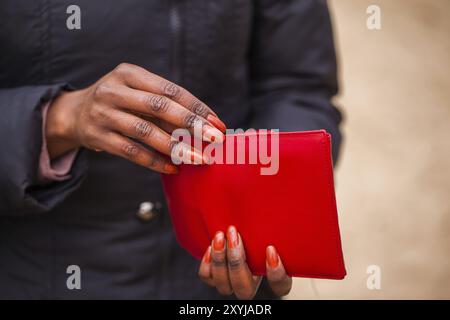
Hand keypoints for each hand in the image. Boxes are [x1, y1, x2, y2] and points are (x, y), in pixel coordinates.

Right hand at [45, 63, 225, 173]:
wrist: (74, 113)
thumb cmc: (119, 101)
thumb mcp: (136, 91)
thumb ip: (164, 104)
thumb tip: (205, 126)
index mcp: (129, 73)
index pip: (170, 89)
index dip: (196, 107)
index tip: (217, 123)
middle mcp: (114, 90)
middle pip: (159, 107)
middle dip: (191, 124)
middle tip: (215, 139)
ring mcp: (103, 113)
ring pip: (145, 132)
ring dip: (176, 147)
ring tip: (198, 159)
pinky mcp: (97, 136)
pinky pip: (131, 151)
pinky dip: (154, 161)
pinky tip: (173, 168)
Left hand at [198, 225, 291, 299]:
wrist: (234, 226)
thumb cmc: (255, 225)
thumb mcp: (266, 225)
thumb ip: (271, 222)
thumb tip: (279, 198)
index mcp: (270, 274)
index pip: (280, 286)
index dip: (276, 274)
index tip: (270, 249)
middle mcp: (251, 283)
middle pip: (245, 290)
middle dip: (236, 262)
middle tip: (235, 235)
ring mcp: (231, 283)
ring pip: (224, 286)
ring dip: (220, 260)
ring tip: (220, 236)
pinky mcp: (214, 278)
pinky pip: (207, 279)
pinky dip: (208, 264)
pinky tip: (211, 246)